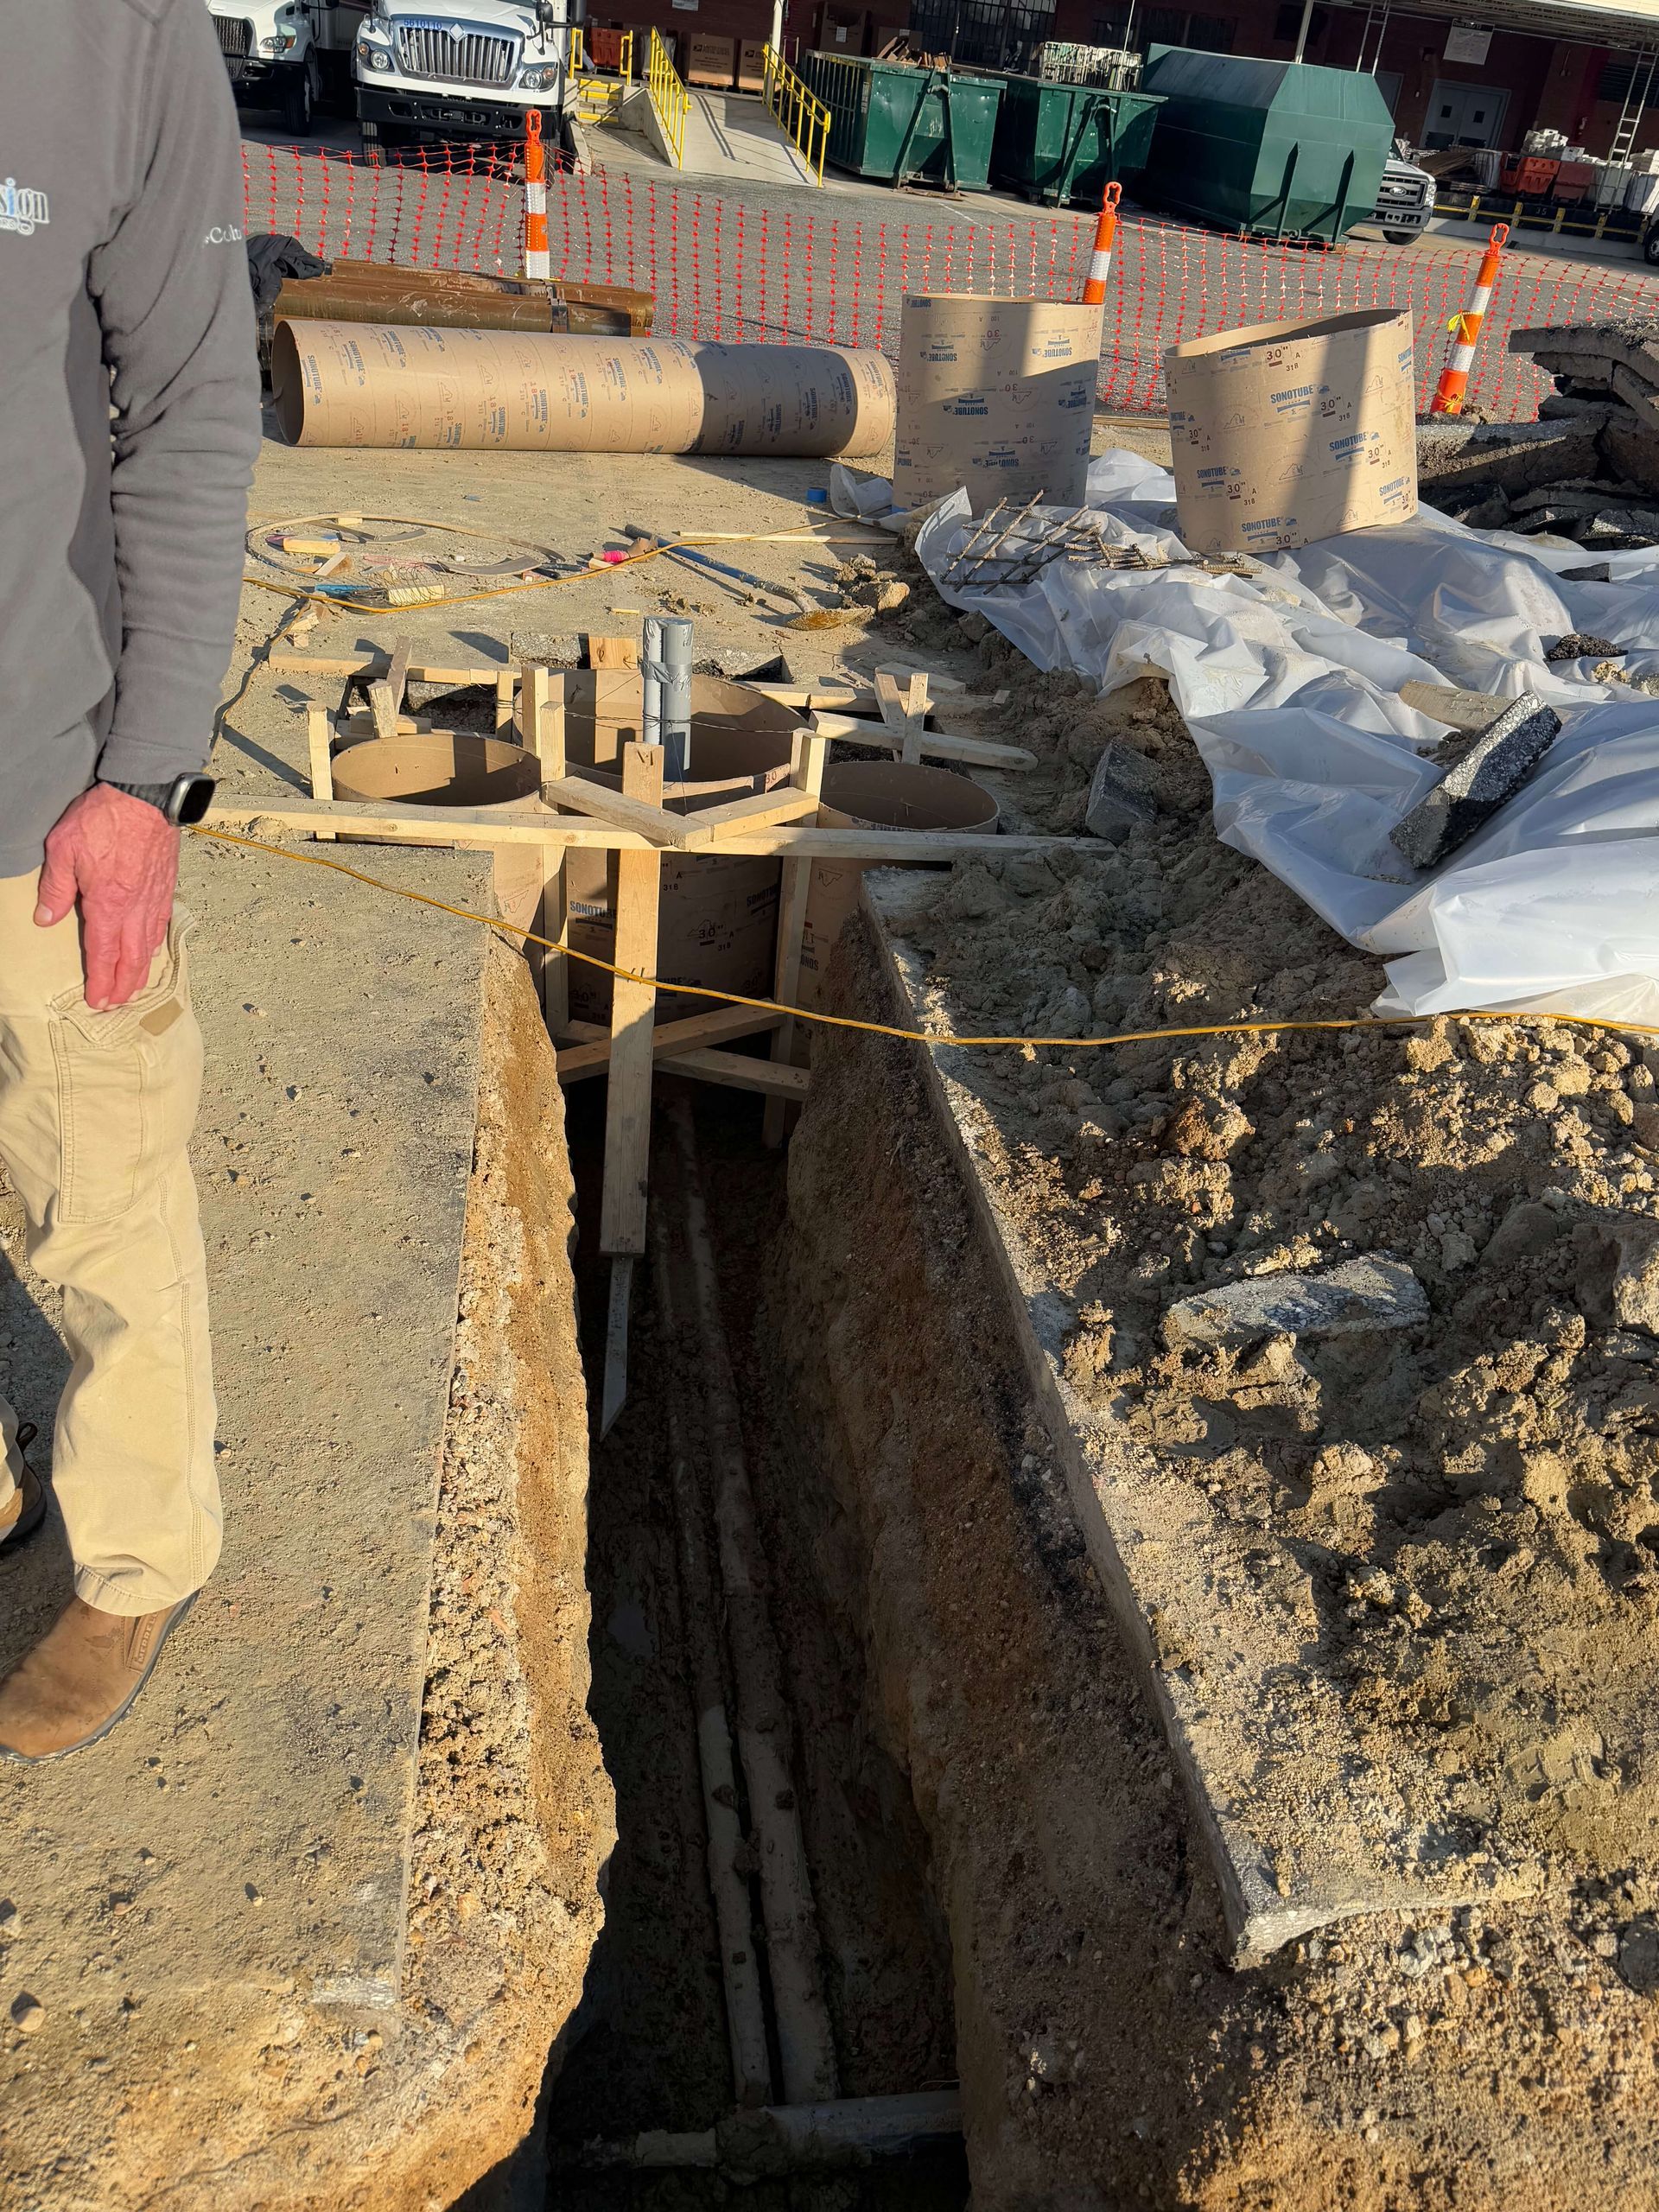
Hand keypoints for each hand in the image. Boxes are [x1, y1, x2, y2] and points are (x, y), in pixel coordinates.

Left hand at [34, 786, 180, 1010]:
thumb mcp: (63, 849)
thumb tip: (45, 919)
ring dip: (141, 971)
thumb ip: (55, 888)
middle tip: (116, 1005)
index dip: (100, 980)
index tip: (97, 1001)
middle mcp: (135, 908)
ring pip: (150, 945)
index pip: (103, 952)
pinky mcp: (166, 886)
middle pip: (132, 958)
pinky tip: (150, 949)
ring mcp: (154, 898)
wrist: (146, 795)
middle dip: (123, 986)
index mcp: (108, 903)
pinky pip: (161, 925)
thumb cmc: (103, 818)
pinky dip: (154, 945)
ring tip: (133, 987)